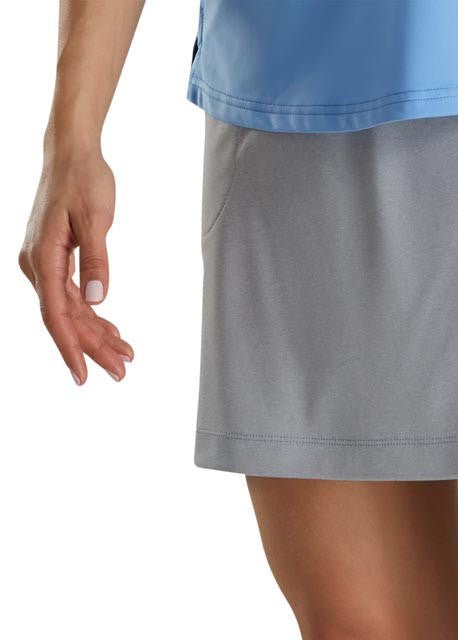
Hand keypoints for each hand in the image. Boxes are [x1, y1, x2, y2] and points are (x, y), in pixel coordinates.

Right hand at [19, 148, 132, 384]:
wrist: (73, 154)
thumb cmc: (84, 180)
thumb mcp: (95, 219)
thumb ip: (96, 260)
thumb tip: (97, 300)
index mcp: (43, 258)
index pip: (56, 314)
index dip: (71, 347)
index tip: (84, 374)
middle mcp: (39, 264)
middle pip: (66, 318)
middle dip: (94, 348)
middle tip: (122, 372)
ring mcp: (46, 263)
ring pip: (72, 310)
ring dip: (97, 334)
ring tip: (125, 356)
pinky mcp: (57, 259)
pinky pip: (73, 297)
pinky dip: (94, 315)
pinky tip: (111, 331)